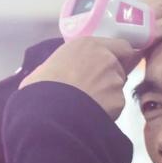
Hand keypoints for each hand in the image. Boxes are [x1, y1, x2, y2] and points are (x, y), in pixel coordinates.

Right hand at [20, 36, 135, 119]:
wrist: (47, 111)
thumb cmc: (40, 87)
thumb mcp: (46, 67)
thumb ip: (62, 66)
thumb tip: (58, 76)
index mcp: (87, 45)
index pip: (120, 47)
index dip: (117, 58)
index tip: (107, 67)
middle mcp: (106, 58)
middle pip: (119, 69)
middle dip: (109, 79)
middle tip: (92, 91)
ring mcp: (114, 80)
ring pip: (117, 88)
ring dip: (107, 96)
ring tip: (87, 106)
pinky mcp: (118, 101)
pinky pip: (115, 106)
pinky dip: (107, 112)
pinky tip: (90, 116)